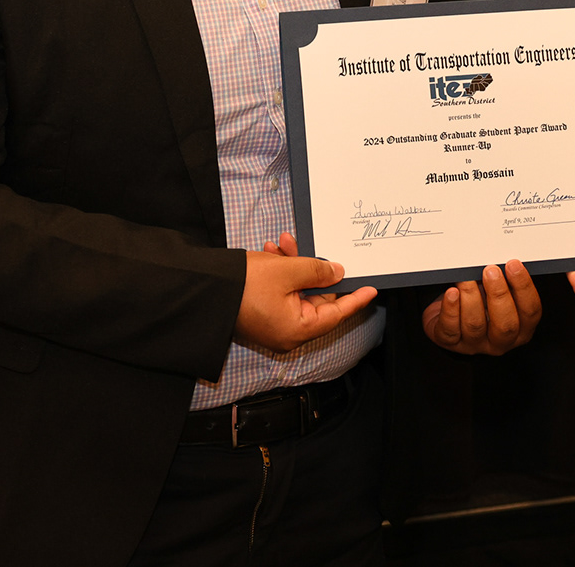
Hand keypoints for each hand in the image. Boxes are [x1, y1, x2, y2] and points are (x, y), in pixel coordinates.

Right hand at [235, 244, 377, 352]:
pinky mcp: (261, 314)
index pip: (337, 313)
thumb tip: (337, 273)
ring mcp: (273, 324)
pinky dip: (280, 272)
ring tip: (281, 243)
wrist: (203, 288)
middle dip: (312, 268)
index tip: (371, 289)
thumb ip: (317, 270)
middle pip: (314, 298)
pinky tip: (271, 253)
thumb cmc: (244, 285)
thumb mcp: (287, 270)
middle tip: (306, 246)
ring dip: (292, 265)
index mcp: (298, 329)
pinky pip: (280, 293)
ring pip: (296, 291)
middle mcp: (288, 332)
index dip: (354, 298)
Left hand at [421, 260, 541, 354]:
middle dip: (499, 294)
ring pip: (475, 324)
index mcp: (520, 328)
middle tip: (491, 271)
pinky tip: (451, 293)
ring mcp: (475, 344)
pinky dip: (451, 309)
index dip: (524, 287)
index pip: (530, 311)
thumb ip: (504, 281)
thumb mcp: (496, 292)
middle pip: (506, 324)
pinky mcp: (450, 342)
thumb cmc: (478, 300)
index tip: (514, 264)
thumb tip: (501, 258)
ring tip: (466, 277)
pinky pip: (450, 329)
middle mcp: (500, 340)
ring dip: (471, 296)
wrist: (448, 317)